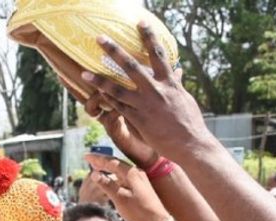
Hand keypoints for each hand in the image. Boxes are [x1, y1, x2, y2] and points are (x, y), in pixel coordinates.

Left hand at [77, 22, 215, 160]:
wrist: (190, 144)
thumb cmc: (189, 121)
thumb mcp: (184, 98)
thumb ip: (176, 84)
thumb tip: (178, 71)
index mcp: (169, 82)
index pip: (158, 54)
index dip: (149, 37)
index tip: (140, 22)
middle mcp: (155, 91)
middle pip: (131, 66)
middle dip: (114, 51)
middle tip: (100, 39)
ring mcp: (145, 105)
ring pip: (118, 89)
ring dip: (100, 80)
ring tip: (84, 73)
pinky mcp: (138, 120)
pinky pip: (118, 107)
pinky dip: (108, 100)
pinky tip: (96, 95)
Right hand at [84, 154, 168, 220]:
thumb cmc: (139, 212)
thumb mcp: (120, 199)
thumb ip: (107, 185)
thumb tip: (94, 174)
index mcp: (132, 173)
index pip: (111, 162)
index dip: (98, 159)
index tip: (86, 157)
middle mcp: (136, 173)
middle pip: (116, 163)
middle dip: (102, 161)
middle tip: (89, 159)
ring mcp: (139, 180)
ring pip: (120, 170)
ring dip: (108, 169)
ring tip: (97, 168)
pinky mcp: (140, 187)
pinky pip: (124, 177)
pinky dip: (114, 176)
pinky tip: (110, 180)